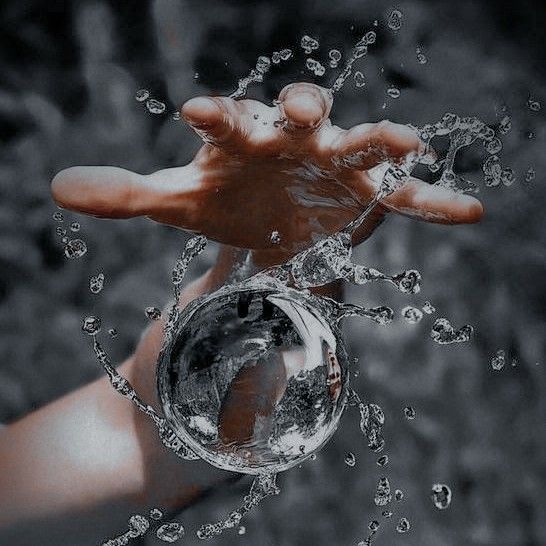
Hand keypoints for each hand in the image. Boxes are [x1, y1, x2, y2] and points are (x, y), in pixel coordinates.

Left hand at [52, 82, 482, 264]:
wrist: (264, 218)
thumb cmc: (221, 200)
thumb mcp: (177, 202)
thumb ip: (128, 195)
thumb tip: (60, 191)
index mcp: (241, 137)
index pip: (227, 119)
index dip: (215, 116)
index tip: (197, 113)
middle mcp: (291, 139)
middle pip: (300, 111)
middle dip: (302, 109)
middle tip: (299, 113)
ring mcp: (333, 162)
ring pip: (362, 142)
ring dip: (381, 140)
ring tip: (405, 144)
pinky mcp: (364, 192)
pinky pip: (406, 196)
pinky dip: (434, 202)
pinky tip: (470, 211)